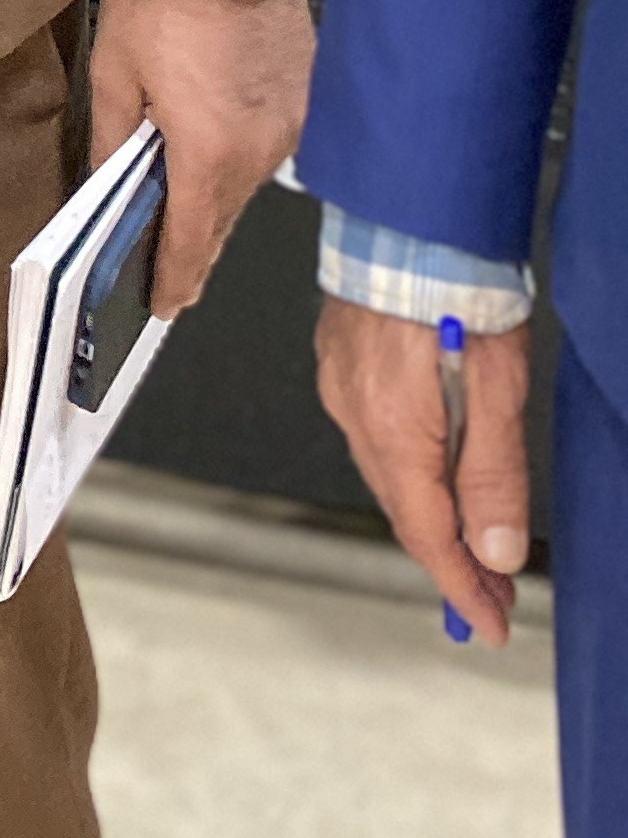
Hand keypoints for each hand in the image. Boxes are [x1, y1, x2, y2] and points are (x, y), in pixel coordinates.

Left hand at [86, 0, 313, 316]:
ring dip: (217, 197)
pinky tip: (218, 147)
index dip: (174, 280)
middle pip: (222, 219)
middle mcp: (259, 151)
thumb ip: (113, 139)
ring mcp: (290, 126)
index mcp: (208, 153)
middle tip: (169, 276)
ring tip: (184, 209)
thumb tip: (106, 185)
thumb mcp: (115, 71)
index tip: (163, 306)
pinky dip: (241, 156)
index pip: (191, 241)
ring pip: (247, 185)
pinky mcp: (305, 99)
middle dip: (194, 248)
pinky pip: (269, 146)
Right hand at [316, 300, 529, 645]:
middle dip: (450, 559)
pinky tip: (436, 471)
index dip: (460, 587)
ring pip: (387, 475)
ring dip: (429, 515)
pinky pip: (374, 437)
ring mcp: (341, 386)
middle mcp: (355, 413)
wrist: (409, 214)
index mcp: (394, 427)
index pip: (426, 533)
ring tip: (472, 541)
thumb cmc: (456, 281)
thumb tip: (494, 548)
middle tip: (493, 592)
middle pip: (403, 510)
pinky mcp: (340, 363)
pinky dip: (408, 470)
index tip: (489, 623)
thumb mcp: (497, 384)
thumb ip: (493, 471)